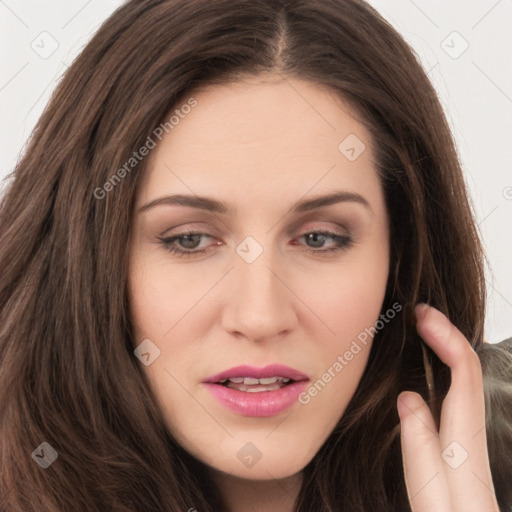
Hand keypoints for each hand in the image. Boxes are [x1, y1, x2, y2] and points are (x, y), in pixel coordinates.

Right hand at [397, 303, 499, 511]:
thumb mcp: (428, 488)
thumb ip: (418, 441)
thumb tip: (409, 396)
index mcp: (464, 435)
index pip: (463, 371)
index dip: (446, 336)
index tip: (422, 316)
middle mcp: (471, 429)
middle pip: (468, 367)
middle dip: (447, 332)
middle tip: (420, 313)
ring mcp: (467, 433)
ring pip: (463, 377)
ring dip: (445, 347)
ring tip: (421, 329)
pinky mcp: (460, 441)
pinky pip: (455, 391)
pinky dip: (442, 368)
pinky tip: (424, 369)